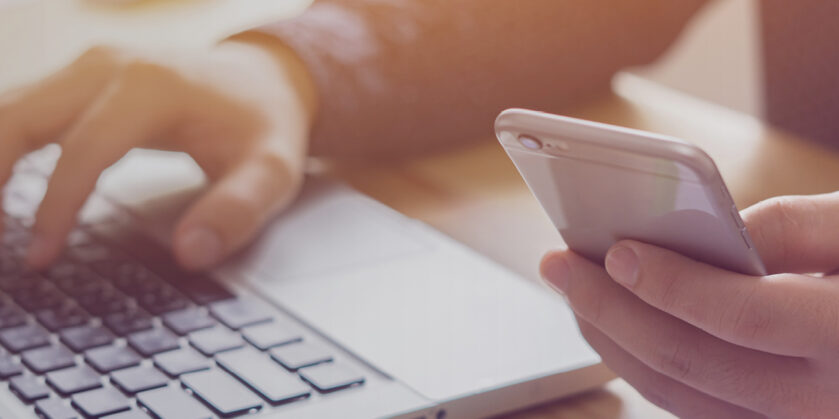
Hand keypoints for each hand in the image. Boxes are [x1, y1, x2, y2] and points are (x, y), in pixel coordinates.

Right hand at [0, 32, 316, 270]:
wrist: (265, 80)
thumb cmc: (265, 125)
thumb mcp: (272, 172)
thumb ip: (237, 211)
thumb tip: (191, 253)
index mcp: (151, 86)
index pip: (81, 151)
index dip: (55, 209)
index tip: (40, 258)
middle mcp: (109, 65)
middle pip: (16, 117)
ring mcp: (89, 67)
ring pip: (7, 109)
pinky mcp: (81, 78)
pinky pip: (22, 110)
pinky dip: (2, 149)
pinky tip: (1, 193)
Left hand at [541, 192, 838, 418]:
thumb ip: (796, 226)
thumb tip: (708, 237)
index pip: (745, 318)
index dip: (673, 284)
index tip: (616, 249)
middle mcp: (824, 402)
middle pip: (693, 363)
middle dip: (612, 310)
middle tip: (558, 264)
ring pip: (681, 396)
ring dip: (614, 342)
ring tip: (573, 291)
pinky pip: (696, 406)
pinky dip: (646, 367)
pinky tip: (616, 326)